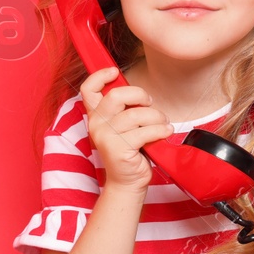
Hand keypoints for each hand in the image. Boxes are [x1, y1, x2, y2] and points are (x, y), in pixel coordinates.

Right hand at [79, 66, 174, 192]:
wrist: (128, 182)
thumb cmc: (130, 152)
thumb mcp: (125, 127)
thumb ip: (125, 109)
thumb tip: (142, 93)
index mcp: (96, 117)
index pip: (88, 90)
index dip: (100, 76)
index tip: (115, 71)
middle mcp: (97, 125)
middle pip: (116, 96)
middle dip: (139, 95)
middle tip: (150, 104)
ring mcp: (106, 138)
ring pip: (136, 115)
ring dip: (156, 117)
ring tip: (163, 123)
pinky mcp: (119, 149)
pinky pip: (145, 132)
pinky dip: (160, 130)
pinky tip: (166, 132)